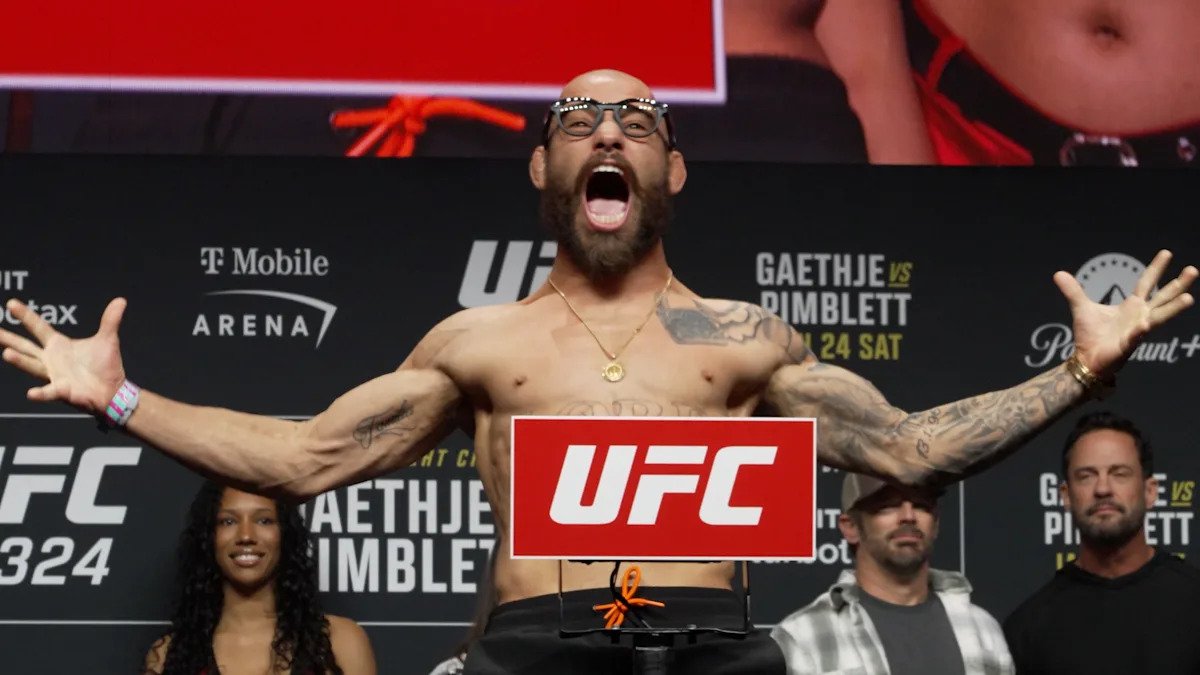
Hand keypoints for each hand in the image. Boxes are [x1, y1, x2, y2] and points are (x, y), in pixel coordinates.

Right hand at [0, 297, 128, 412]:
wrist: (114, 391)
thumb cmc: (105, 367)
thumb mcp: (108, 339)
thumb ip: (110, 320)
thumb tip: (120, 300)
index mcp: (59, 345)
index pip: (38, 327)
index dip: (26, 315)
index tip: (11, 303)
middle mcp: (51, 360)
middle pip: (26, 347)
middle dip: (9, 338)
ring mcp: (55, 376)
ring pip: (33, 367)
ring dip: (20, 361)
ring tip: (6, 353)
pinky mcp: (63, 391)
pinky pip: (50, 392)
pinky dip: (41, 393)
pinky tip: (31, 393)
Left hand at [1054, 250, 1196, 375]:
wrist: (1086, 360)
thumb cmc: (1090, 335)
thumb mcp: (1081, 308)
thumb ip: (1073, 291)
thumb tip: (1058, 273)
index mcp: (1131, 306)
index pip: (1147, 283)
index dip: (1156, 268)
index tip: (1167, 252)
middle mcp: (1140, 316)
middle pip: (1163, 297)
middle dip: (1178, 284)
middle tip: (1194, 270)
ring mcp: (1137, 331)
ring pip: (1159, 317)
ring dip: (1173, 308)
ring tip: (1189, 298)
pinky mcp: (1127, 345)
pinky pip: (1135, 337)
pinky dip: (1139, 331)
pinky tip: (1144, 325)